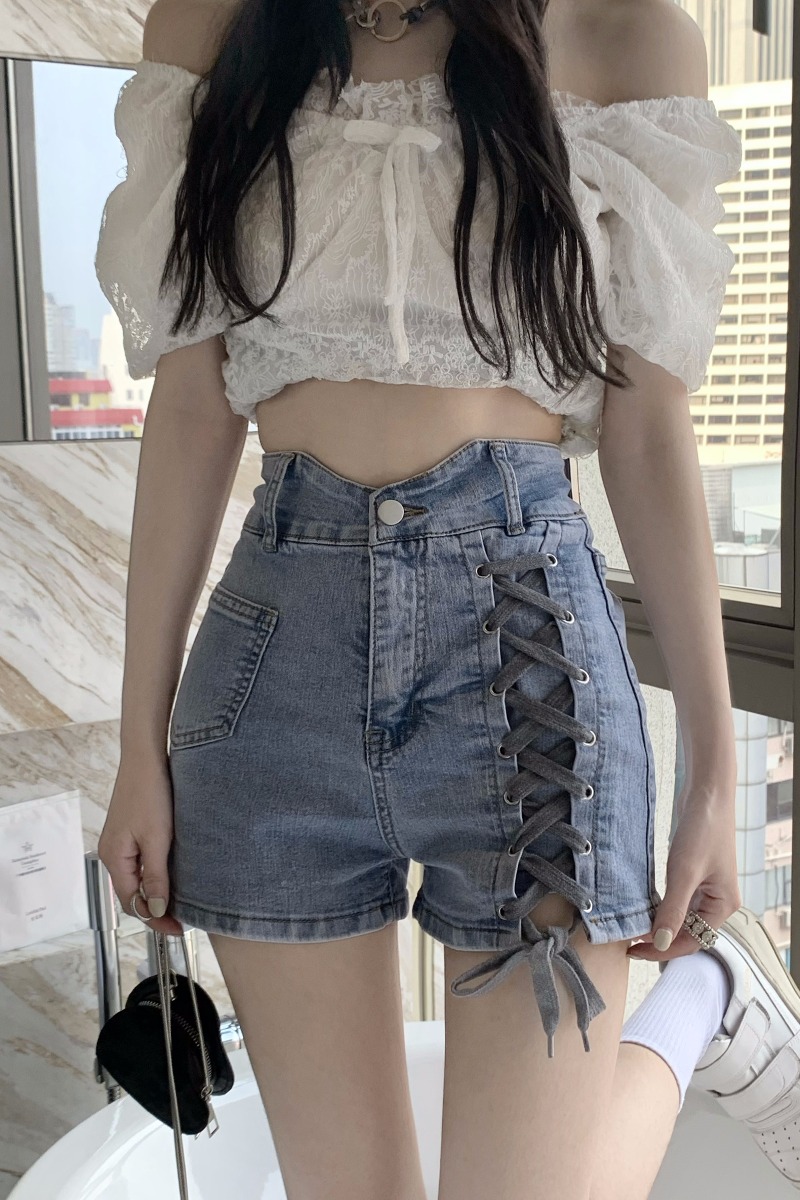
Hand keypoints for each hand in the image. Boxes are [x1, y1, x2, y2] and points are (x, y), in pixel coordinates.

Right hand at [97, 752, 184, 936]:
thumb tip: (155, 908)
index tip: (178, 929)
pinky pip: (141, 863)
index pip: (132, 903)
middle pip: (132, 893)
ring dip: (156, 891)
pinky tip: (173, 875)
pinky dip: (155, 874)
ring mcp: (120, 843)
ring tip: (181, 901)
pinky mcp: (130, 833)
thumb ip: (155, 876)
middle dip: (156, 908)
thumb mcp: (157, 838)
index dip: (155, 919)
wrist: (146, 758)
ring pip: (137, 878)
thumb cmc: (150, 793)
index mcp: (114, 858)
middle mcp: (113, 853)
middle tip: (184, 919)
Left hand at [627, 783, 740, 964]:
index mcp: (723, 906)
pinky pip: (677, 901)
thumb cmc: (702, 830)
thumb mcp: (684, 872)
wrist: (707, 793)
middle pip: (687, 933)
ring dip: (658, 924)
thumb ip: (672, 910)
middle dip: (659, 939)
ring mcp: (707, 889)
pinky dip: (661, 907)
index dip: (662, 949)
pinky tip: (643, 907)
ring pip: (680, 918)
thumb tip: (661, 943)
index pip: (691, 942)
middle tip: (627, 940)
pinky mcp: (695, 875)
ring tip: (631, 927)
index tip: (632, 949)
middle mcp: (718, 902)